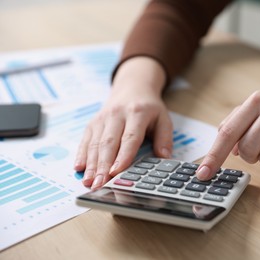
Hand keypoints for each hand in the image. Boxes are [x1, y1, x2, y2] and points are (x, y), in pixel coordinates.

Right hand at [74, 57, 172, 189]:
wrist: (132, 87)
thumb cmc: (149, 108)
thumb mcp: (163, 118)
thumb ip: (165, 138)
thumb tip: (164, 158)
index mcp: (137, 113)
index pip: (130, 137)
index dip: (123, 156)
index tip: (117, 172)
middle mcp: (117, 115)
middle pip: (108, 143)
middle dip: (103, 165)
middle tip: (99, 184)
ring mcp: (102, 118)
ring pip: (94, 143)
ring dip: (91, 164)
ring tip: (88, 182)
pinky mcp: (93, 122)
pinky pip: (85, 140)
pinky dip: (81, 154)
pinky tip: (79, 168)